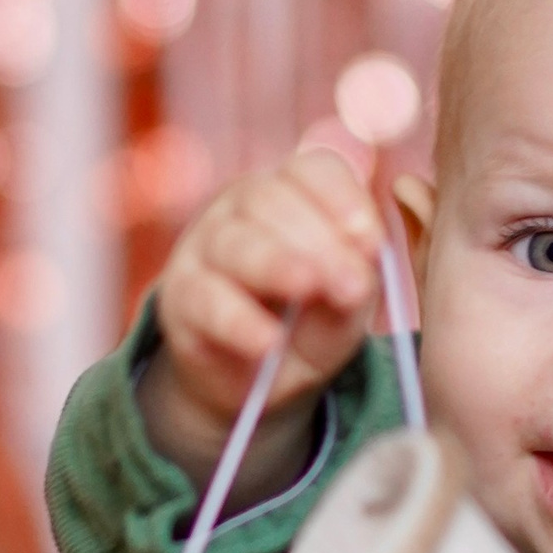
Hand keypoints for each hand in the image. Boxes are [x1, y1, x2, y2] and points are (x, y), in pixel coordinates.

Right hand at [142, 149, 385, 485]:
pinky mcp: (179, 298)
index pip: (312, 170)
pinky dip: (238, 320)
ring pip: (233, 242)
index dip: (344, 198)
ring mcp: (203, 248)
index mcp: (290, 195)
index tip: (373, 242)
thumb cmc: (306, 325)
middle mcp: (239, 209)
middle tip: (353, 285)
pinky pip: (204, 299)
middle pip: (269, 199)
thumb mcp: (344, 306)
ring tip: (307, 288)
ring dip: (275, 264)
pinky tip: (267, 341)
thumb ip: (357, 281)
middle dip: (318, 240)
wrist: (255, 381)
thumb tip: (363, 260)